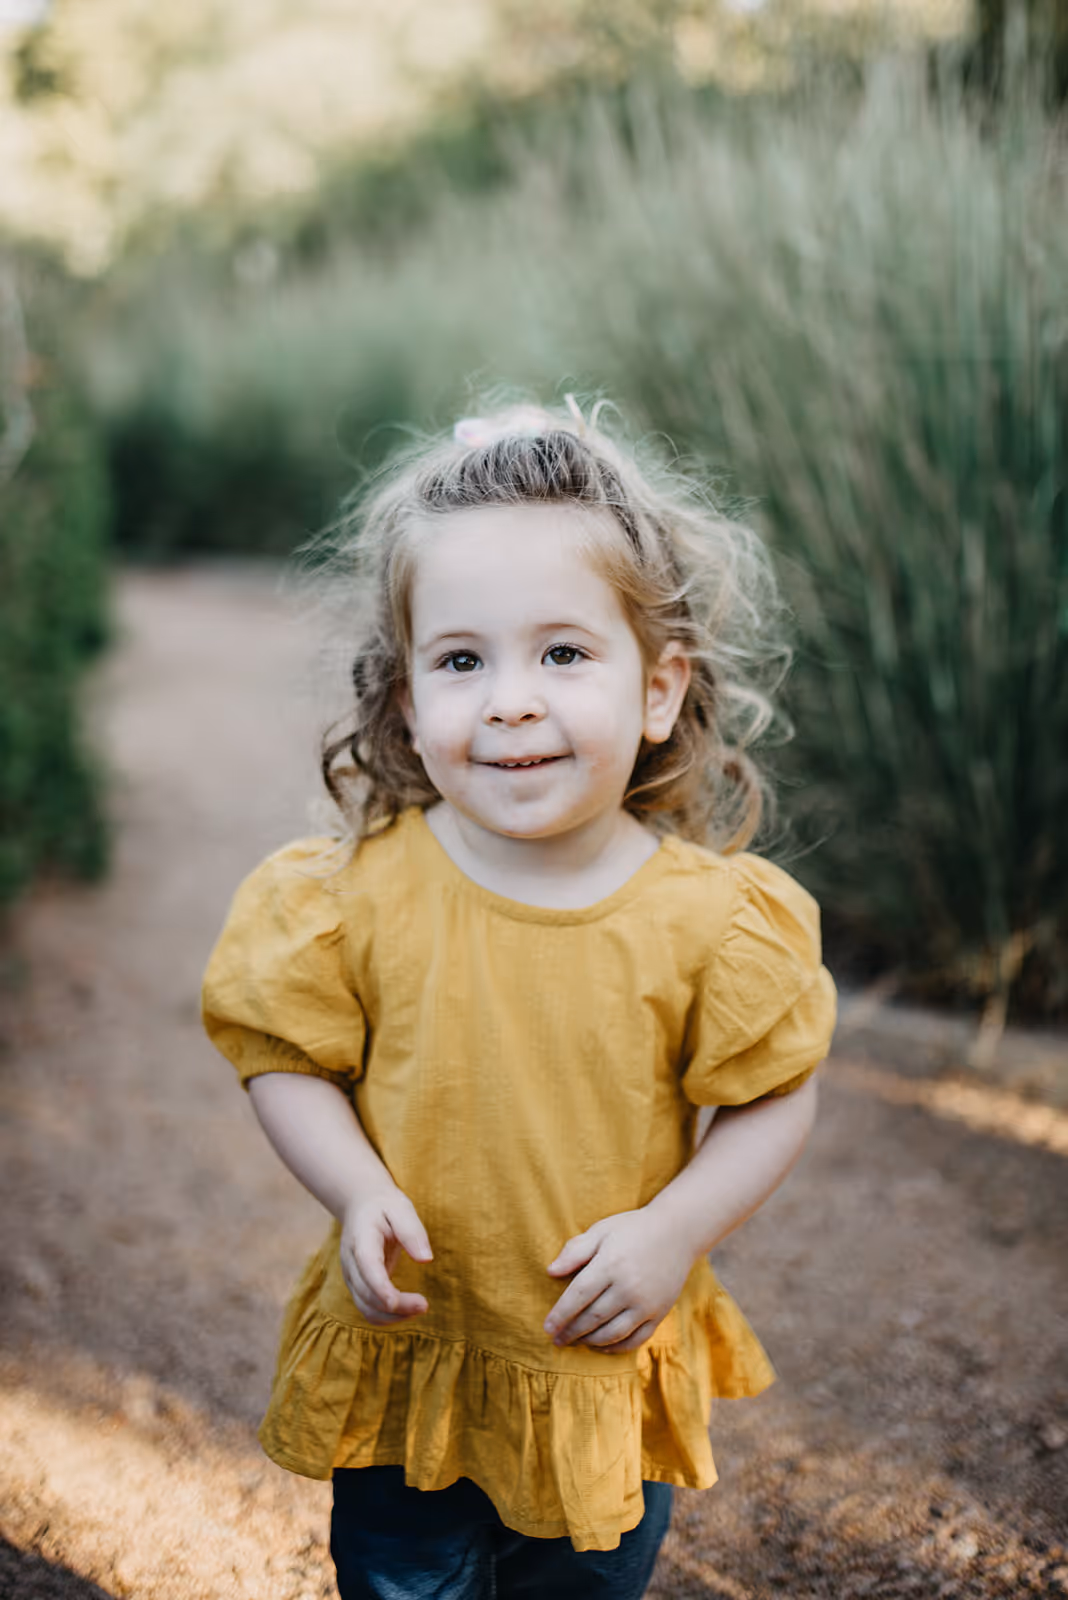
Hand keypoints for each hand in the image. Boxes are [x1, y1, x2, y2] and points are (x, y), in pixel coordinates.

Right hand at [339, 1185, 432, 1325]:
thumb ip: (412, 1231)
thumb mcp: (401, 1208)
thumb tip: (426, 1260)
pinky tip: (408, 1310)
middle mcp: (351, 1262)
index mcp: (361, 1239)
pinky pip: (368, 1309)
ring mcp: (352, 1277)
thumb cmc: (384, 1206)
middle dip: (395, 1306)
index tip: (395, 1302)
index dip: (379, 1287)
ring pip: (366, 1308)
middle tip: (425, 1305)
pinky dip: (387, 1317)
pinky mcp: (358, 1286)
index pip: (367, 1267)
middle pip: (367, 1293)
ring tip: (420, 1308)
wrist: (360, 1205)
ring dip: (392, 1316)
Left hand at [543, 1207, 695, 1352]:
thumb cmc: (633, 1229)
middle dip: (571, 1332)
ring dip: (590, 1341)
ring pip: (612, 1332)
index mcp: (611, 1264)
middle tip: (557, 1340)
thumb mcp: (601, 1230)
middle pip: (592, 1317)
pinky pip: (636, 1339)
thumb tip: (550, 1272)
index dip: (560, 1314)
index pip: (578, 1296)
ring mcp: (646, 1303)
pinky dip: (617, 1347)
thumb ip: (575, 1250)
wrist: (678, 1231)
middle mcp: (629, 1287)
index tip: (547, 1327)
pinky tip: (602, 1346)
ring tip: (576, 1342)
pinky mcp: (660, 1313)